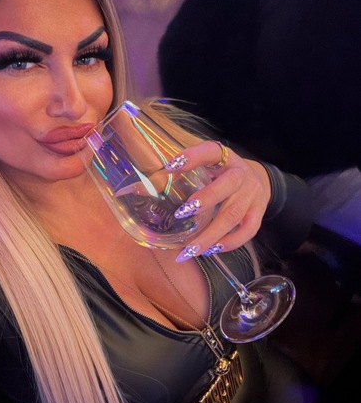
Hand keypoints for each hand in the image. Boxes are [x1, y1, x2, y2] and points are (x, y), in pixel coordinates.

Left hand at [166, 141, 270, 256]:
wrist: (258, 179)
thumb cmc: (222, 173)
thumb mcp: (207, 164)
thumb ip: (183, 171)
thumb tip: (143, 187)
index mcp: (225, 157)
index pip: (210, 151)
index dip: (192, 157)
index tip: (170, 166)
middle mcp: (241, 174)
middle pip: (226, 186)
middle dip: (205, 200)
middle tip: (181, 214)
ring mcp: (252, 194)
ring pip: (233, 215)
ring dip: (210, 234)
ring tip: (190, 250)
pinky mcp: (258, 212)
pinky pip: (247, 230)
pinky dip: (230, 243)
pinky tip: (211, 250)